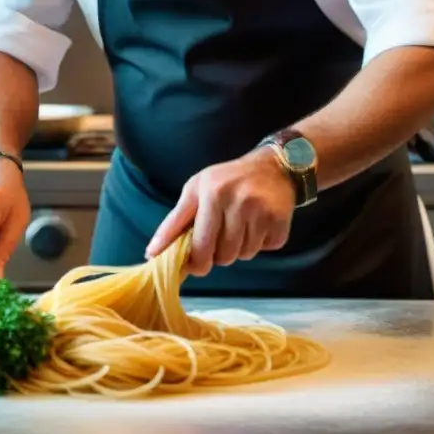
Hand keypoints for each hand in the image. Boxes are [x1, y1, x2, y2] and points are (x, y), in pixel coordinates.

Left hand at [144, 147, 296, 275]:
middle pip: (223, 255)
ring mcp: (261, 211)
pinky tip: (259, 224)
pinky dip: (261, 243)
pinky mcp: (280, 220)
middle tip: (220, 239)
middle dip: (218, 255)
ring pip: (244, 255)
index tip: (193, 267)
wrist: (272, 166)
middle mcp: (238, 201)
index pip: (200, 243)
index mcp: (212, 193)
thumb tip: (152, 253)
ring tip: (241, 226)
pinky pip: (266, 249)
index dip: (196, 262)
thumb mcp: (195, 191)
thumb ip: (174, 222)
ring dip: (240, 249)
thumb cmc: (226, 180)